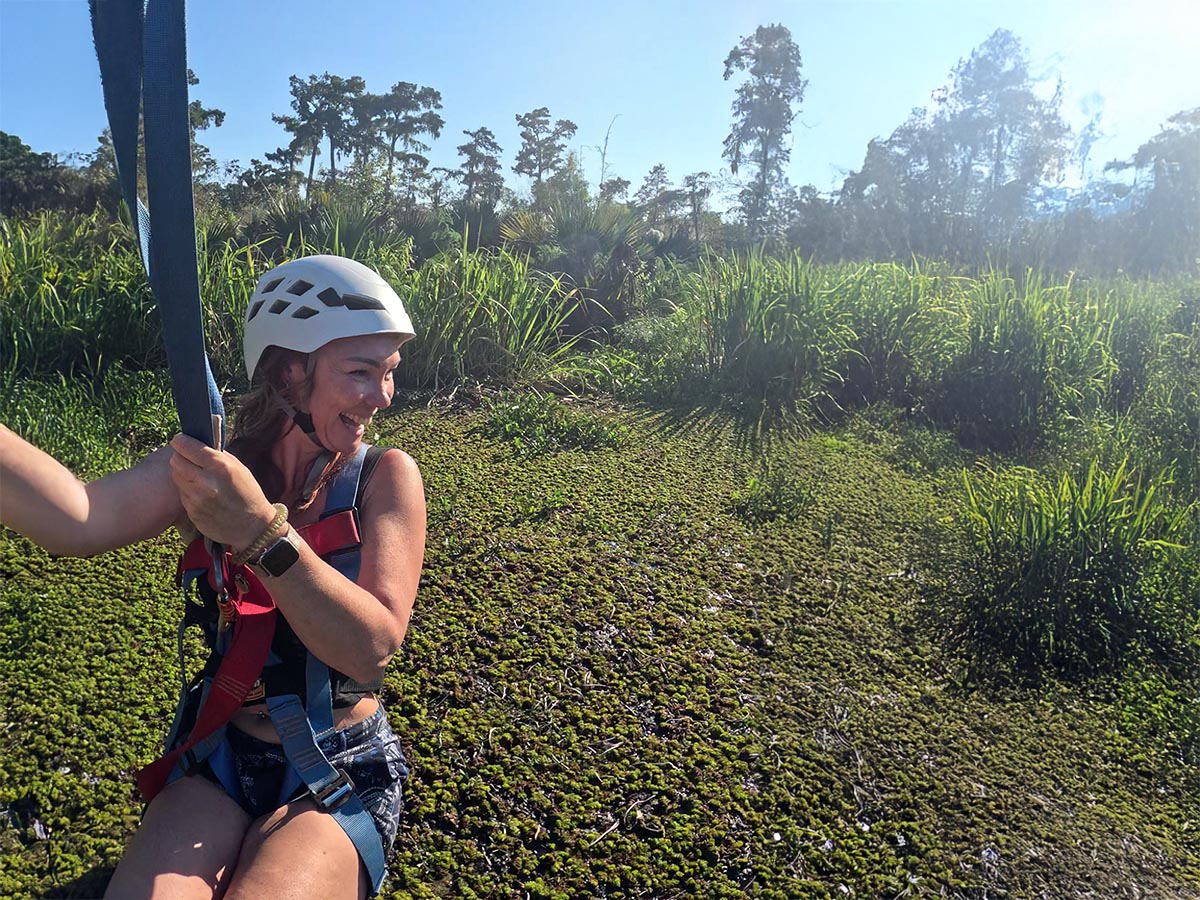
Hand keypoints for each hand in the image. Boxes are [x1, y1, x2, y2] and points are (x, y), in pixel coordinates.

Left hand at [168, 434, 275, 548]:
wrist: (253, 527)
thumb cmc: (249, 494)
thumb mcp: (240, 469)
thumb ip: (219, 456)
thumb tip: (200, 445)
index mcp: (220, 466)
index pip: (187, 447)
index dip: (180, 441)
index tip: (180, 440)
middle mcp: (206, 481)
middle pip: (176, 461)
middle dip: (179, 457)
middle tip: (187, 459)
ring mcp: (197, 498)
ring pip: (176, 477)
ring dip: (183, 474)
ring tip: (197, 478)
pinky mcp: (192, 512)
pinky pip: (182, 494)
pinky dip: (188, 491)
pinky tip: (201, 494)